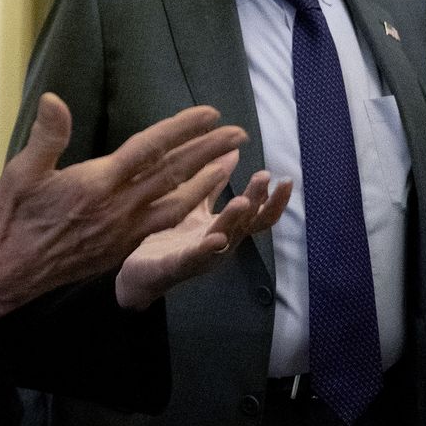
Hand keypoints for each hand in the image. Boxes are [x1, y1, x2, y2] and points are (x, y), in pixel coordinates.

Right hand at [0, 95, 247, 326]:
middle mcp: (117, 209)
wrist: (5, 274)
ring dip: (205, 182)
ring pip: (175, 204)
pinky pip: (161, 226)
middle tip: (238, 133)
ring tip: (230, 164)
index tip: (210, 113)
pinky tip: (195, 202)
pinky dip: (185, 209)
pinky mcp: (119, 249)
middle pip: (172, 175)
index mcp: (97, 184)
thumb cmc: (10, 220)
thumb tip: (54, 99)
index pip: (149, 149)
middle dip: (208, 151)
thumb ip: (47, 136)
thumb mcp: (20, 172)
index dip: (182, 129)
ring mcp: (122, 233)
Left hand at [114, 169, 290, 309]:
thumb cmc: (170, 239)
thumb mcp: (195, 206)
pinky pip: (194, 256)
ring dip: (235, 219)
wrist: (139, 273)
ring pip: (224, 238)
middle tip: (265, 177)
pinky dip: (206, 248)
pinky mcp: (178, 265)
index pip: (256, 215)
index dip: (273, 201)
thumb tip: (233, 152)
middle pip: (246, 224)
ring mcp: (201, 256)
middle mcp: (220, 244)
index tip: (286, 180)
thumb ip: (214, 184)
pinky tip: (216, 238)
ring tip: (243, 201)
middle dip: (258, 202)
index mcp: (225, 229)